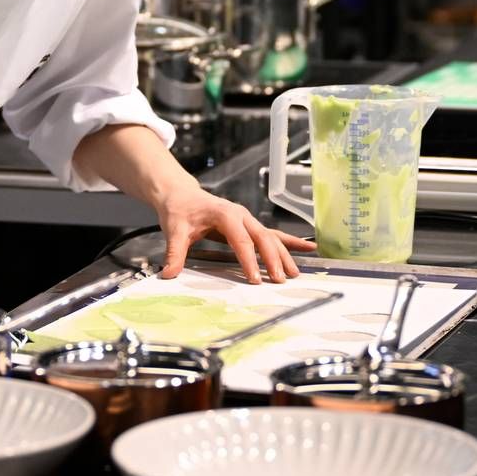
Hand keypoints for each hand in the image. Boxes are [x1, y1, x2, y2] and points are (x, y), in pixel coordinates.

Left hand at [155, 185, 313, 284]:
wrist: (181, 195)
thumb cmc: (179, 210)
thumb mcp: (175, 230)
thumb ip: (174, 252)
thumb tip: (169, 274)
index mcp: (224, 214)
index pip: (240, 239)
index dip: (248, 260)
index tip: (254, 279)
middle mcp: (241, 215)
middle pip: (262, 238)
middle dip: (273, 259)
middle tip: (280, 280)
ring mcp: (248, 219)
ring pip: (271, 237)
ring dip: (284, 255)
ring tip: (295, 273)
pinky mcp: (250, 225)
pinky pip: (273, 234)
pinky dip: (290, 242)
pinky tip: (307, 248)